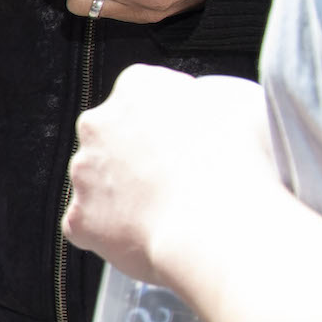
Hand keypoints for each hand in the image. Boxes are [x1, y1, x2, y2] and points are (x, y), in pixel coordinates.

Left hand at [64, 66, 275, 288]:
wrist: (220, 227)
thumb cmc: (240, 166)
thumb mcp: (243, 105)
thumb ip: (211, 98)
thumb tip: (208, 106)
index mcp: (139, 86)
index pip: (145, 92)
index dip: (171, 118)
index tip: (190, 137)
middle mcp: (99, 123)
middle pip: (115, 135)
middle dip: (139, 153)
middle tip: (180, 177)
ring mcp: (84, 171)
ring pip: (100, 179)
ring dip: (126, 191)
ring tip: (171, 210)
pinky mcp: (78, 216)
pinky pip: (93, 222)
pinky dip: (114, 230)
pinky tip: (149, 234)